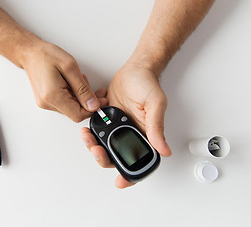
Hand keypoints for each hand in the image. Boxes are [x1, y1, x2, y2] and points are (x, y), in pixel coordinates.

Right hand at [23, 40, 106, 121]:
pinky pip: (65, 103)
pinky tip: (71, 83)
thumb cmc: (46, 55)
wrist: (30, 53)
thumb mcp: (70, 67)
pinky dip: (72, 95)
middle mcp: (47, 103)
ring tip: (78, 80)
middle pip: (75, 112)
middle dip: (88, 101)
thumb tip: (93, 105)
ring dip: (80, 97)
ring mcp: (46, 103)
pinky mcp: (46, 101)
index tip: (100, 100)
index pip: (78, 115)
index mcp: (53, 96)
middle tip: (95, 88)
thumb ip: (83, 89)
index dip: (92, 109)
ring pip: (71, 108)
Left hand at [81, 58, 170, 187]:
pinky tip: (89, 122)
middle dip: (102, 156)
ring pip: (103, 144)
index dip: (130, 174)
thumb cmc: (147, 84)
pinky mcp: (107, 118)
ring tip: (86, 135)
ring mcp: (117, 127)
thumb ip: (156, 127)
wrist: (134, 69)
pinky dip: (90, 129)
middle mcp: (130, 133)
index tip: (120, 181)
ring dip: (92, 144)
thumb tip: (164, 150)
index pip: (138, 160)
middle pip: (115, 155)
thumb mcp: (155, 104)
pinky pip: (96, 130)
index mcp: (144, 134)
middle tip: (95, 148)